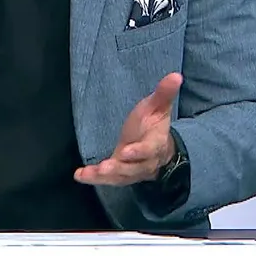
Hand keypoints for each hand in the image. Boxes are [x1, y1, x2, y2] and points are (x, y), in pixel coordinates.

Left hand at [74, 72, 182, 186]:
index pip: (149, 149)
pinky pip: (108, 180)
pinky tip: (79, 175)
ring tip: (91, 173)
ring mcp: (131, 170)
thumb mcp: (158, 107)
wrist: (157, 149)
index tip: (127, 151)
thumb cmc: (153, 124)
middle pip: (133, 168)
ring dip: (105, 176)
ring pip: (120, 176)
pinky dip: (94, 179)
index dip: (139, 151)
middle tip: (105, 167)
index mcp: (155, 144)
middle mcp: (144, 161)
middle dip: (119, 168)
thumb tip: (176, 75)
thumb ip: (164, 93)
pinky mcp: (120, 175)